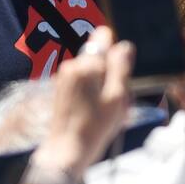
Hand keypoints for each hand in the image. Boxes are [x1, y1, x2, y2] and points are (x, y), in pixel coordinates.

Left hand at [36, 27, 134, 176]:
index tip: (124, 66)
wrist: (67, 148)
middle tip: (118, 94)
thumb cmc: (95, 125)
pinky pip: (82, 79)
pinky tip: (96, 109)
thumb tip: (124, 45)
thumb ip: (120, 68)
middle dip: (111, 68)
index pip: (103, 34)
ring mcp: (63, 75)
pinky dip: (92, 89)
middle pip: (98, 53)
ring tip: (107, 104)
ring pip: (91, 68)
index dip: (117, 47)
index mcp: (87, 63)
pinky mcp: (61, 87)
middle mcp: (72, 64)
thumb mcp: (117, 97)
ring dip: (102, 80)